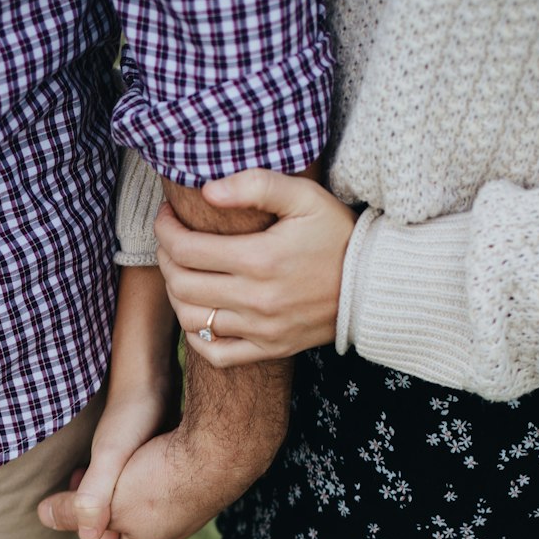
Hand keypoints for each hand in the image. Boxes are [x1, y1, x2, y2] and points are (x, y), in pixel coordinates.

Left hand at [40, 402, 281, 538]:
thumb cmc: (160, 476)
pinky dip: (142, 471)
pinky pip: (162, 483)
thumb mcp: (105, 495)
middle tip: (84, 477)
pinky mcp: (198, 479)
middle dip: (100, 509)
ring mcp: (189, 506)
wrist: (219, 443)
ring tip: (107, 461)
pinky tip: (136, 448)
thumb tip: (42, 516)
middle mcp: (173, 532)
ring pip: (141, 503)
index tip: (75, 499)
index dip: (87, 532)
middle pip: (126, 529)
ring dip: (119, 486)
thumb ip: (75, 510)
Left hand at [155, 168, 355, 367]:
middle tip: (171, 240)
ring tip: (182, 273)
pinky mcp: (270, 348)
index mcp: (260, 259)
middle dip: (164, 257)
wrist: (374, 284)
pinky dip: (197, 337)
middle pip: (181, 284)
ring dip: (176, 295)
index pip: (185, 249)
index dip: (165, 230)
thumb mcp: (304, 197)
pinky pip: (217, 354)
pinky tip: (200, 313)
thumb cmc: (337, 234)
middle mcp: (257, 299)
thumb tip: (207, 191)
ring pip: (191, 320)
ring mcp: (262, 329)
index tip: (167, 216)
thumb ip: (256, 185)